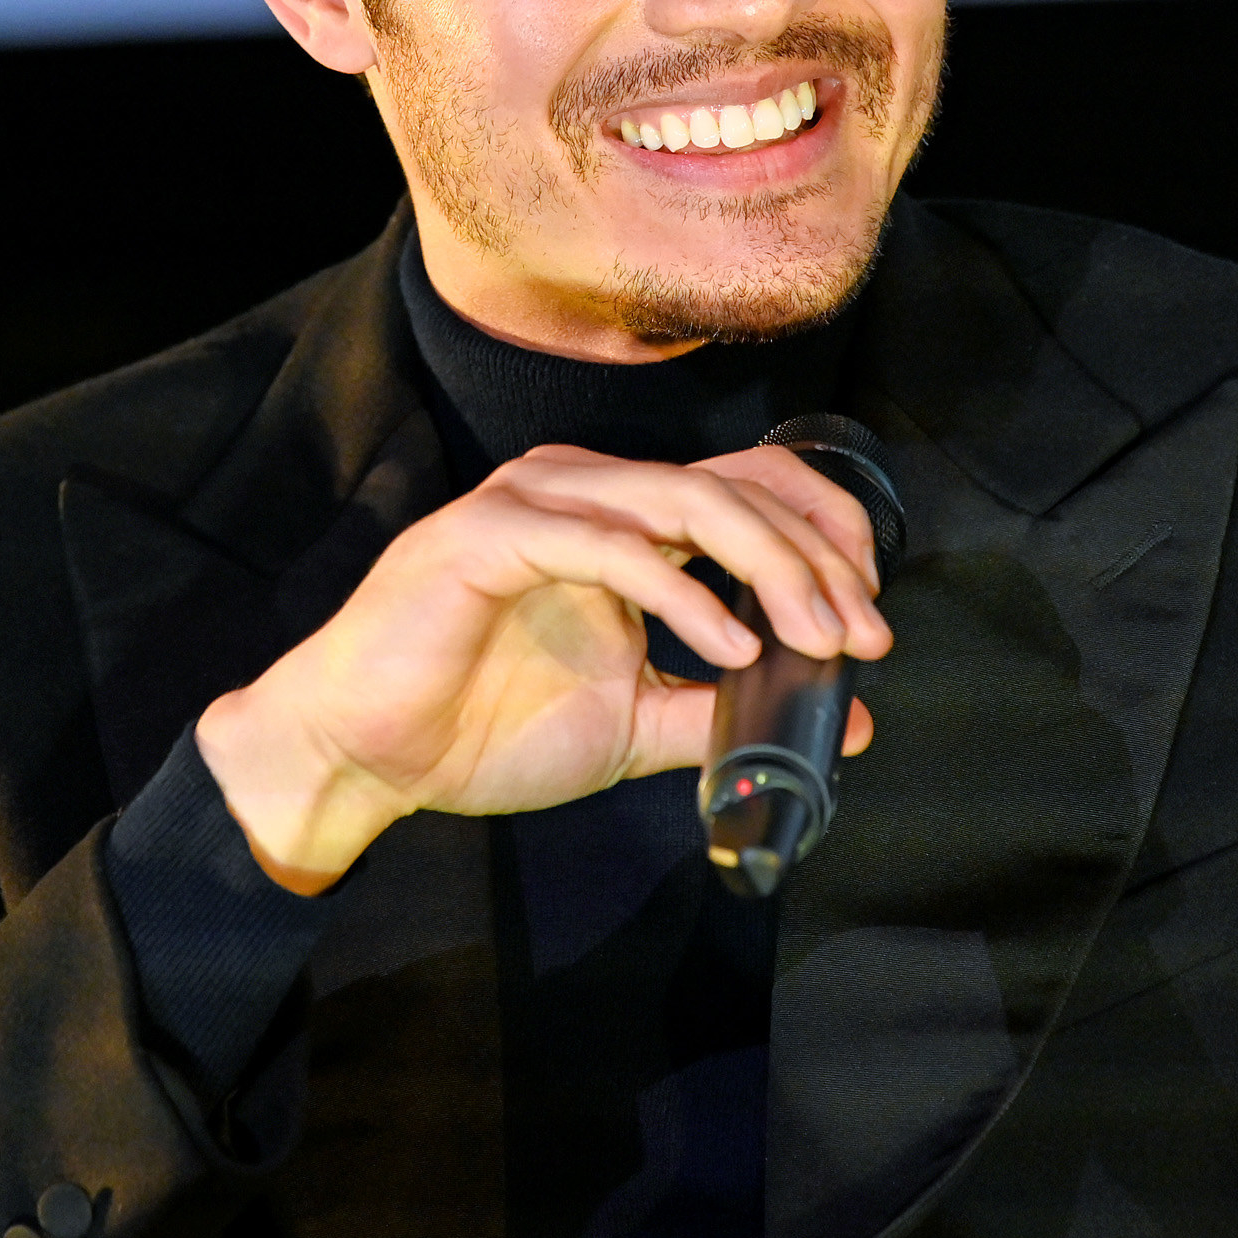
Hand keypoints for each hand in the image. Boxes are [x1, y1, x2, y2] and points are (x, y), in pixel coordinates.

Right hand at [195, 442, 893, 891]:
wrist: (365, 751)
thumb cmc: (482, 726)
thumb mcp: (633, 722)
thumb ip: (726, 709)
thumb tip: (846, 719)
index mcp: (624, 516)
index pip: (753, 486)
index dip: (828, 535)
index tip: (873, 616)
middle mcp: (588, 488)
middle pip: (736, 487)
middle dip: (816, 559)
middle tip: (864, 635)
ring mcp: (537, 500)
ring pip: (684, 500)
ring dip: (767, 567)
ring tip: (814, 637)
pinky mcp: (490, 535)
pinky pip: (608, 543)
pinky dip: (681, 591)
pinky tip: (729, 644)